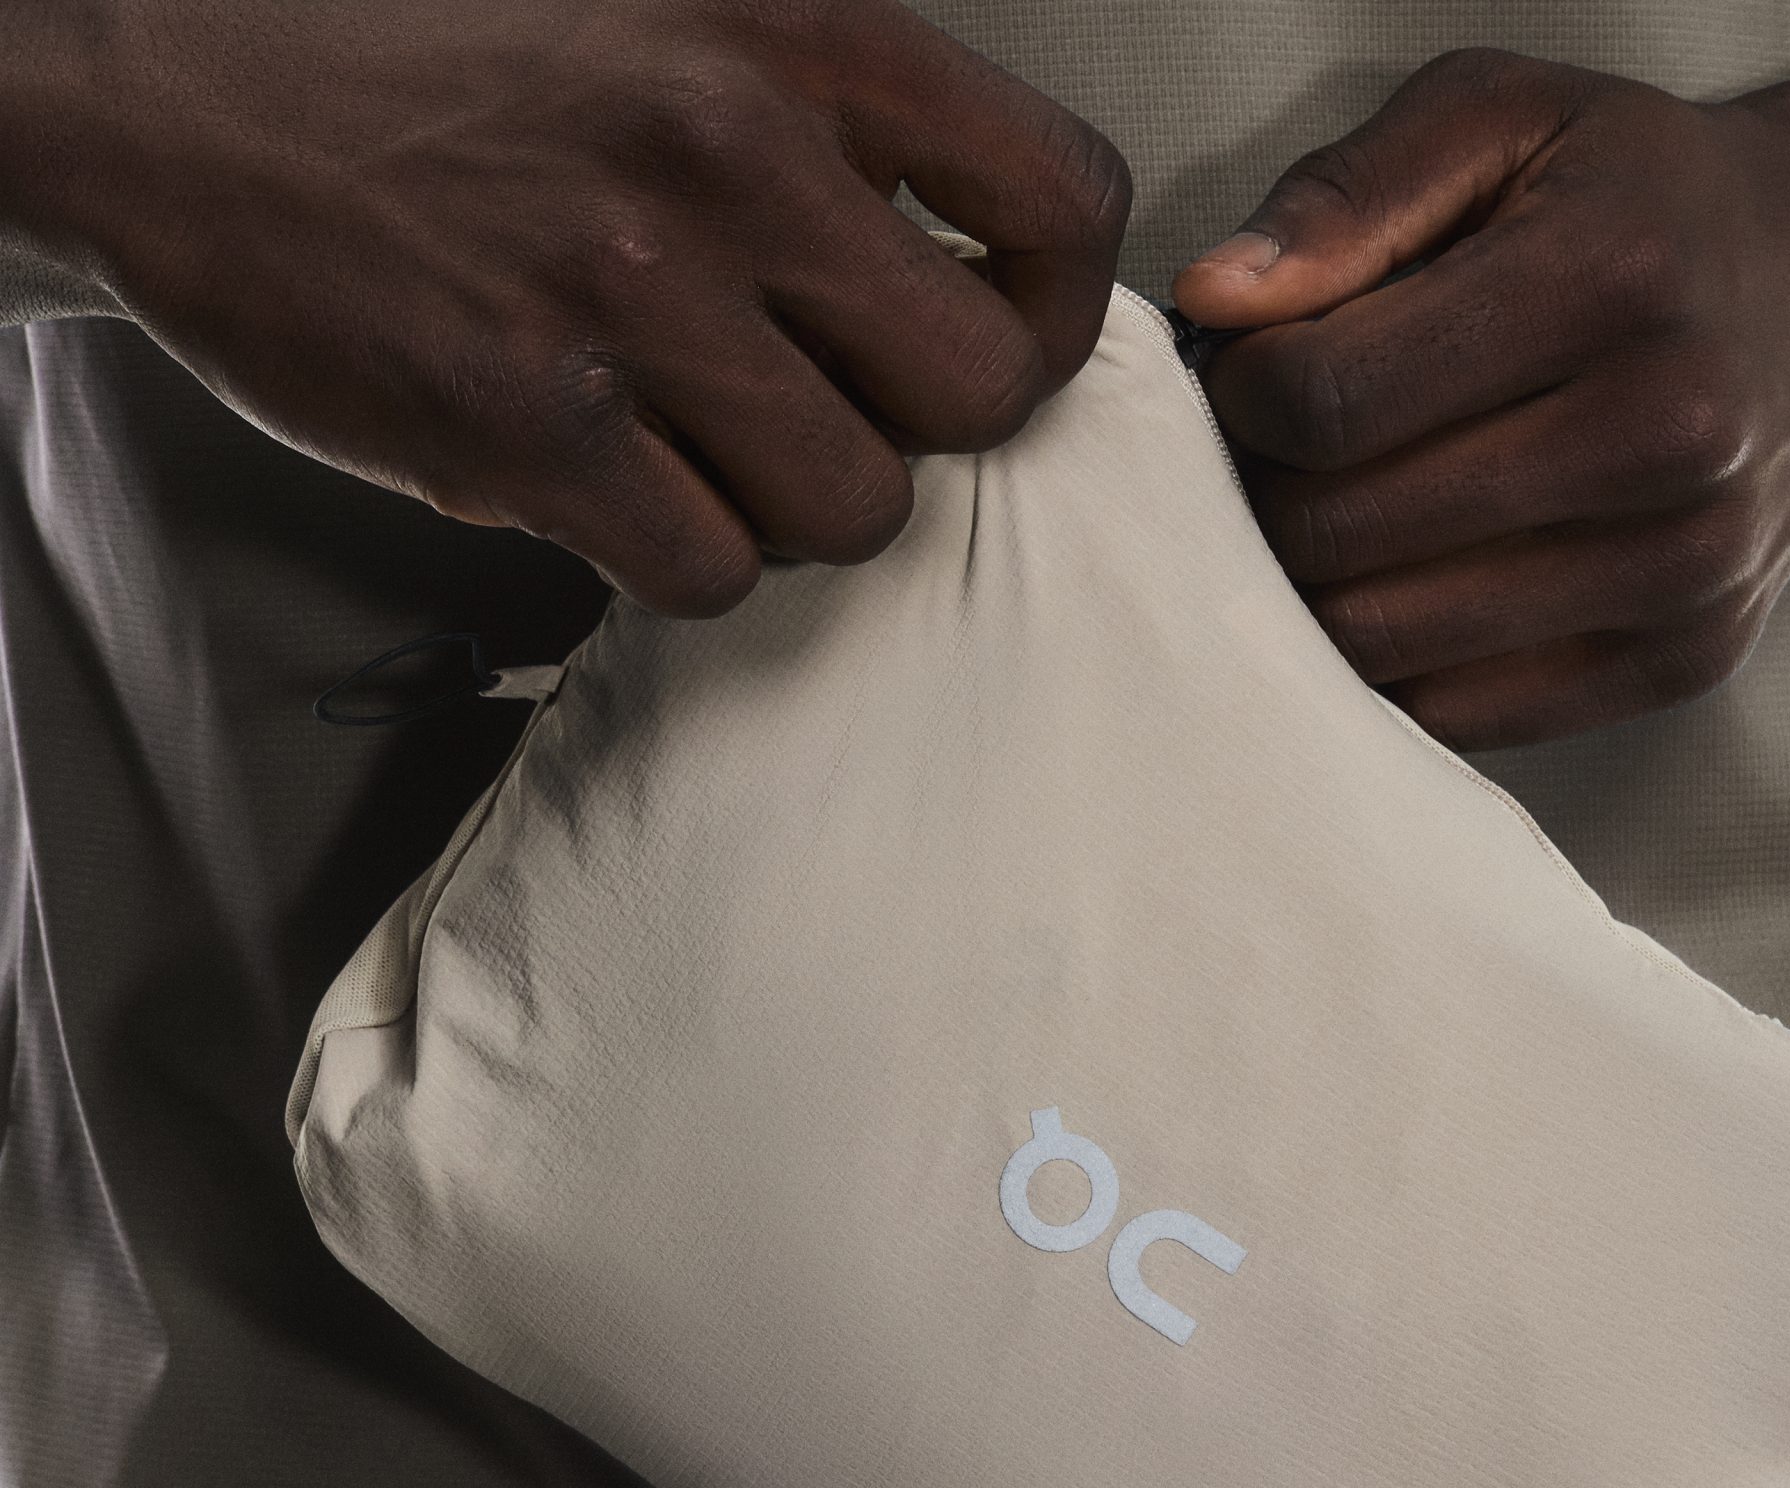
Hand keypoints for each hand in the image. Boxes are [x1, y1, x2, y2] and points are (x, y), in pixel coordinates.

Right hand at [6, 0, 1128, 612]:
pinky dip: (677, 556)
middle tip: (822, 406)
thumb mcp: (658, 8)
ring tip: (694, 440)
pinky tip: (611, 480)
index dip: (1053, 309)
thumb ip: (824, 114)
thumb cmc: (424, 57)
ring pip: (852, 509)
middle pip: (978, 394)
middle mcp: (732, 150)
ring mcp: (633, 295)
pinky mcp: (535, 426)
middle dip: (912, 429)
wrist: (170, 91)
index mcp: (794, 26)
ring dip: (786, 504)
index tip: (991, 333)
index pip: (1059, 201)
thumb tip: (964, 257)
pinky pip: (711, 570)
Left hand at [1172, 40, 1789, 747]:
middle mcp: (1665, 433)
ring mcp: (1682, 568)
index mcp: (1608, 279)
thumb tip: (1214, 302)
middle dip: (1264, 497)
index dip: (1243, 396)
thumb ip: (1346, 196)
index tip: (1253, 372)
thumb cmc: (1641, 197)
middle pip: (1341, 535)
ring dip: (1311, 591)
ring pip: (1384, 641)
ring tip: (1329, 513)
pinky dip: (1392, 661)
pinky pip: (1455, 713)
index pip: (1327, 400)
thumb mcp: (1501, 119)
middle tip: (1274, 455)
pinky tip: (1400, 581)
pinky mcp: (1682, 659)